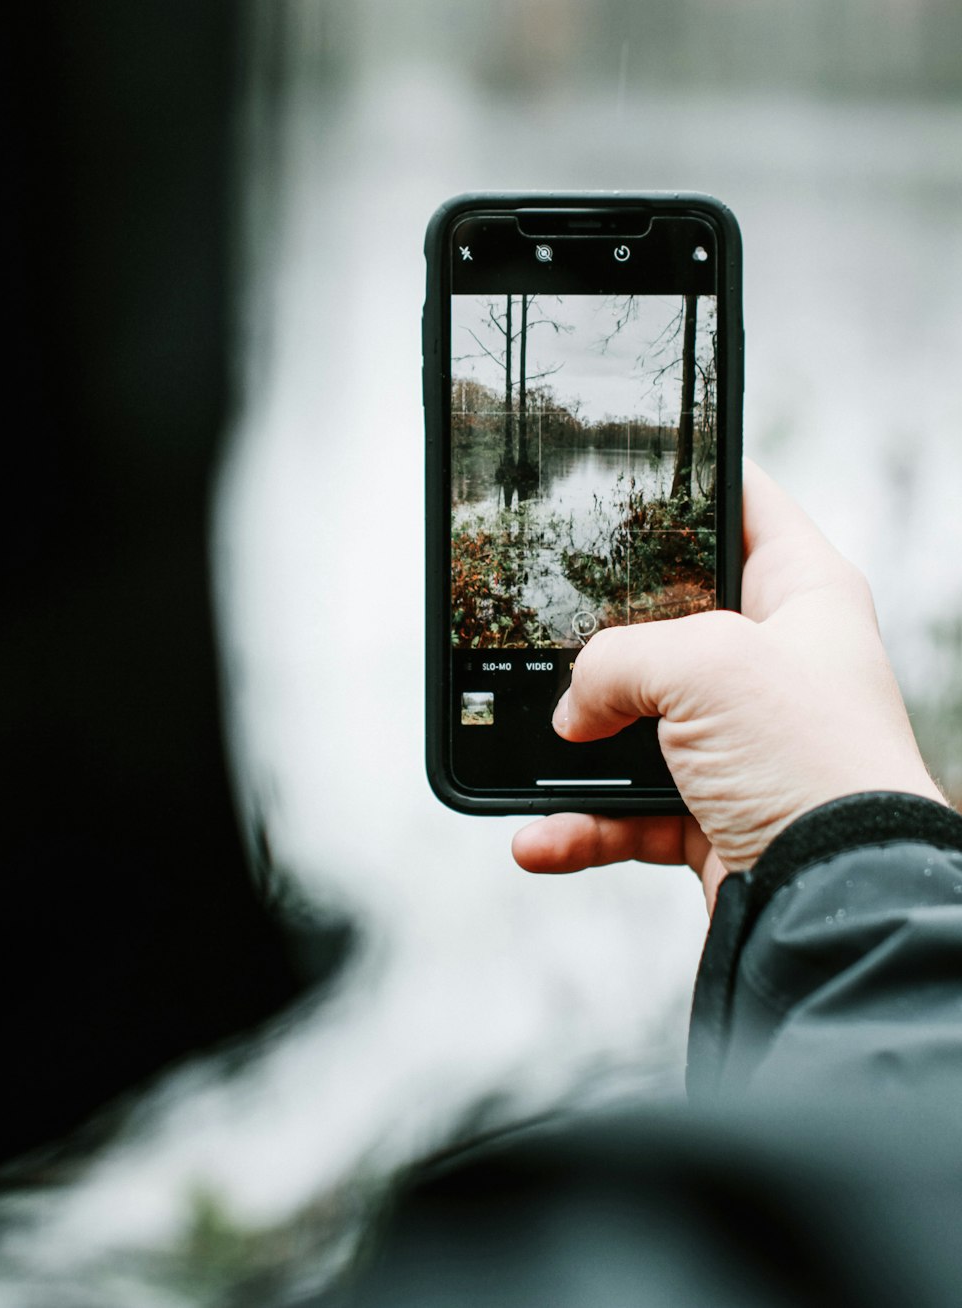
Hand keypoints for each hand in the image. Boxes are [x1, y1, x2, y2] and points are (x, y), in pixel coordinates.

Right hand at [512, 461, 946, 909]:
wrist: (837, 900)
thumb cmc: (813, 760)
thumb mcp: (706, 665)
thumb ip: (619, 659)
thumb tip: (575, 708)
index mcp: (801, 594)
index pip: (743, 506)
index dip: (687, 480)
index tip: (625, 467)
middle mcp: (774, 663)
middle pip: (670, 619)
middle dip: (604, 631)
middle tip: (545, 616)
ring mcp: (743, 741)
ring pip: (637, 722)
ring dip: (576, 747)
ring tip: (530, 749)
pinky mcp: (714, 811)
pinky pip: (628, 809)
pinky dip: (581, 825)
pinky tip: (539, 835)